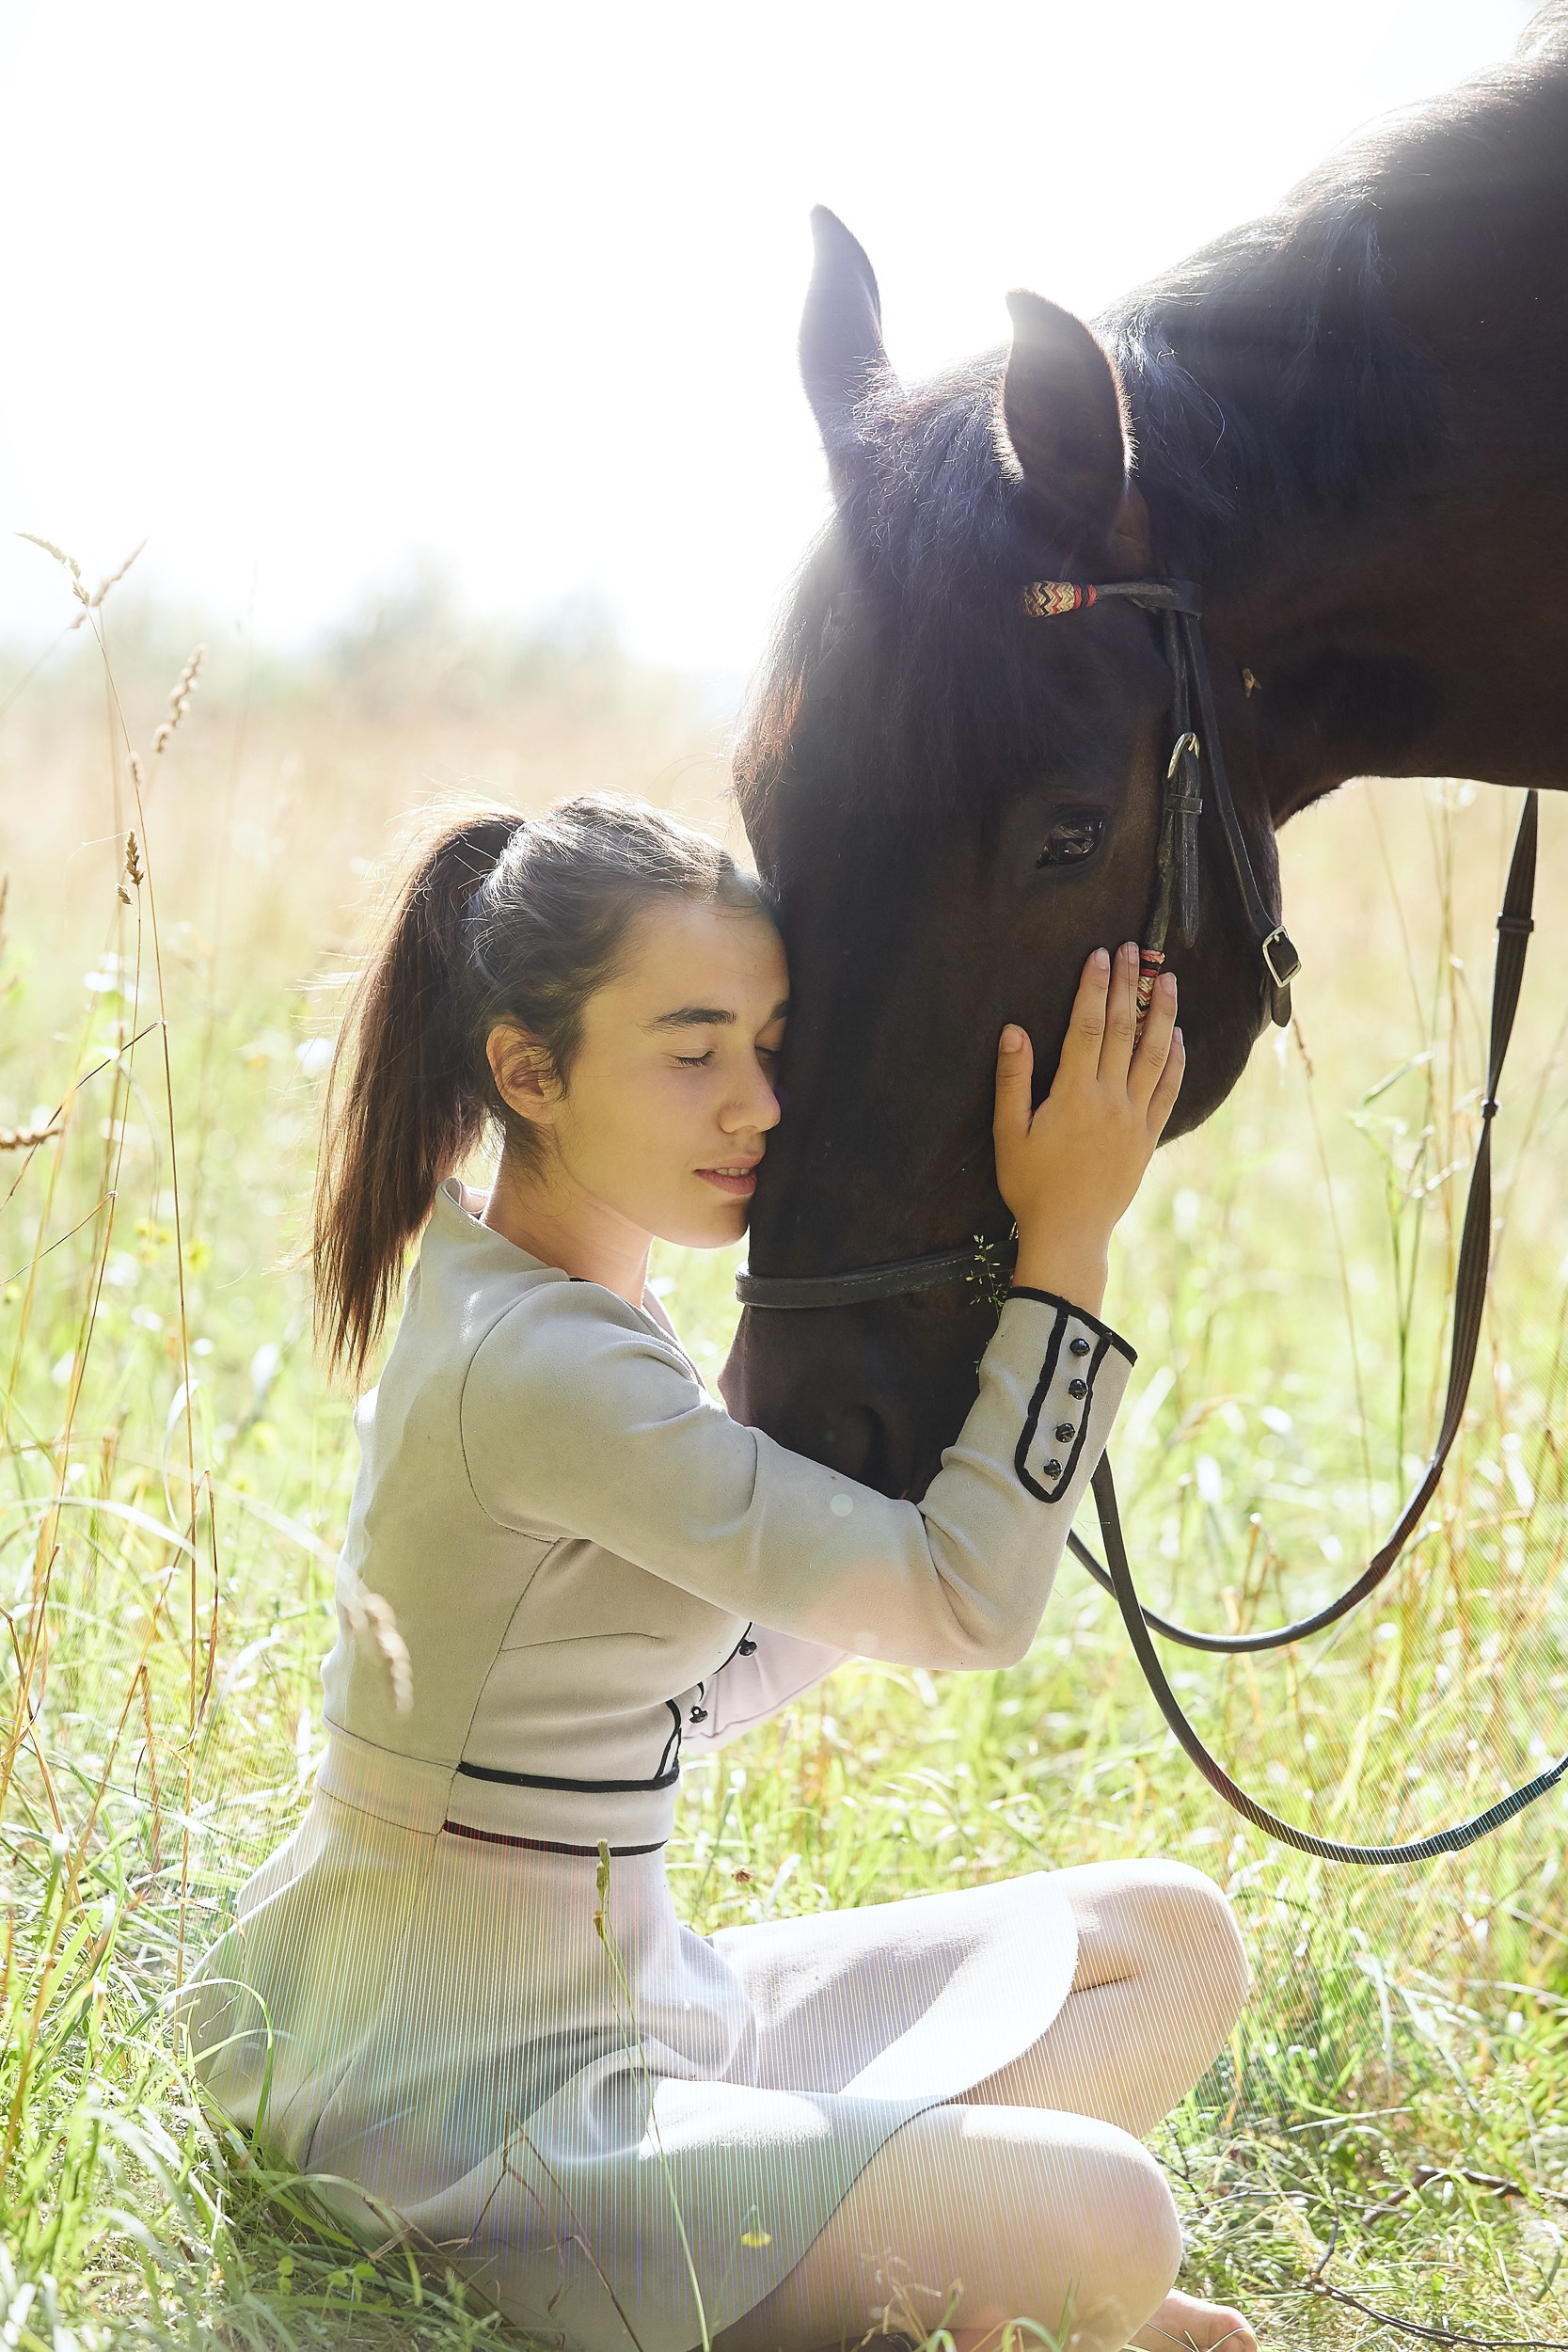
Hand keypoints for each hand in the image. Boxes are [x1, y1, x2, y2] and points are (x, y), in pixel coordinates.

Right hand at [992, 941, 1183, 1314]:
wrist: (1070, 1234)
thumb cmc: (1031, 1186)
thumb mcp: (1009, 1134)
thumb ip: (1012, 1081)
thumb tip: (1014, 1032)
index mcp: (1074, 1094)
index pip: (1086, 1027)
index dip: (1094, 987)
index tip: (1101, 956)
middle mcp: (1110, 1099)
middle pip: (1122, 1030)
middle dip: (1129, 986)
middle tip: (1135, 950)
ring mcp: (1134, 1117)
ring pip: (1154, 1054)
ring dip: (1162, 1013)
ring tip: (1169, 980)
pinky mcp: (1148, 1136)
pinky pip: (1168, 1091)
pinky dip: (1175, 1061)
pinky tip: (1179, 1037)